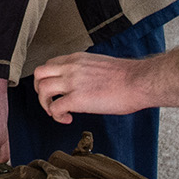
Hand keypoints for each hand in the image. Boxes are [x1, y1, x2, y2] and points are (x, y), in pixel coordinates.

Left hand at [33, 49, 178, 121]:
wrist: (139, 81)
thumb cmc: (128, 76)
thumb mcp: (100, 66)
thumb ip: (86, 71)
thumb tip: (84, 84)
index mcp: (77, 59)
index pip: (50, 64)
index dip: (49, 78)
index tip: (57, 90)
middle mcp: (71, 68)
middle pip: (39, 74)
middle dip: (40, 90)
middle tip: (49, 101)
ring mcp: (72, 82)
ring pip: (42, 90)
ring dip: (45, 103)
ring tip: (56, 112)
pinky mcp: (77, 99)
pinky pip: (54, 108)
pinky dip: (56, 116)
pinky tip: (67, 119)